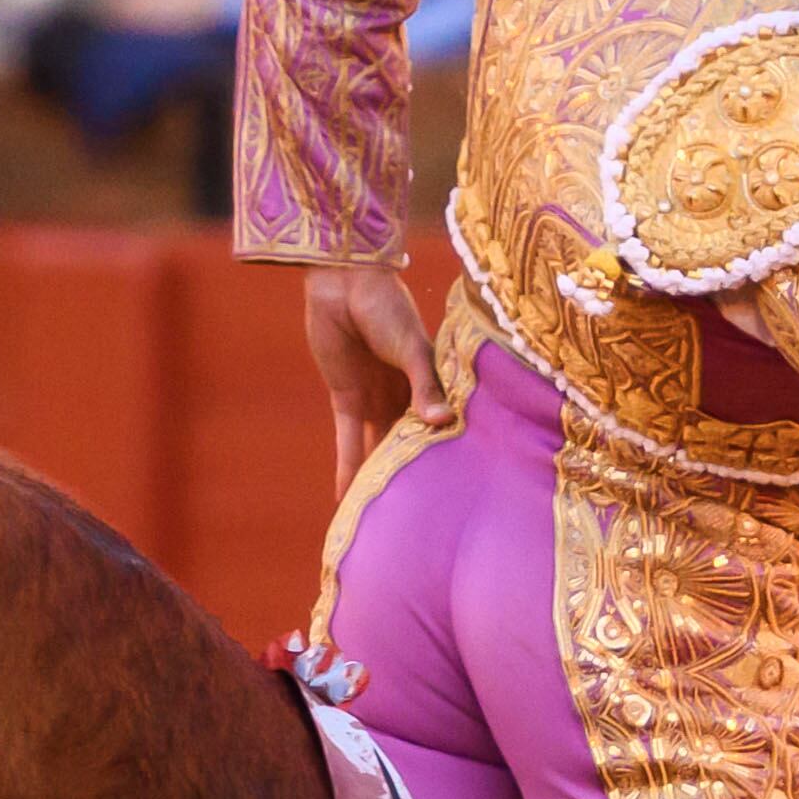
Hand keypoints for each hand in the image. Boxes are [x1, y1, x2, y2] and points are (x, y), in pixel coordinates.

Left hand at [303, 264, 447, 494]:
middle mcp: (404, 396)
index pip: (438, 428)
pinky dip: (346, 465)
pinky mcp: (346, 397)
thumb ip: (425, 385)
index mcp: (428, 384)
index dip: (444, 457)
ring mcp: (374, 398)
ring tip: (383, 516)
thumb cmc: (388, 307)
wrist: (345, 282)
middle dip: (412, 474)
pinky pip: (347, 439)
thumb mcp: (412, 348)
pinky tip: (344, 495)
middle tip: (421, 515)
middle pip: (407, 443)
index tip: (454, 491)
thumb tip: (441, 421)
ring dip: (377, 476)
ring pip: (377, 446)